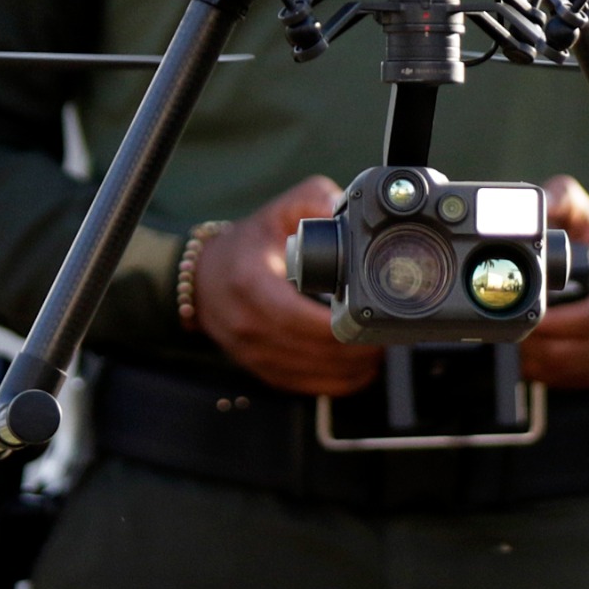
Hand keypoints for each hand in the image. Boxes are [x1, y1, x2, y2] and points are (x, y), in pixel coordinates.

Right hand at [192, 176, 383, 397]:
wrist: (204, 279)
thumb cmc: (244, 246)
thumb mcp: (279, 211)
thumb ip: (316, 201)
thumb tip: (349, 210)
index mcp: (252, 285)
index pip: (301, 319)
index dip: (342, 325)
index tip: (370, 317)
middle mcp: (249, 325)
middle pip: (314, 352)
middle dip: (355, 349)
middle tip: (384, 335)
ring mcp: (253, 353)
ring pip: (313, 375)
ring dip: (351, 368)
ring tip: (377, 351)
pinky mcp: (262, 370)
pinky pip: (305, 387)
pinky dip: (336, 382)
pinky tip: (358, 370)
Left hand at [523, 176, 588, 388]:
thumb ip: (564, 199)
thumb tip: (537, 204)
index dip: (557, 323)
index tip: (528, 315)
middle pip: (580, 351)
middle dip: (540, 345)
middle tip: (509, 331)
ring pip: (576, 371)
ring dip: (541, 363)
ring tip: (514, 344)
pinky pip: (578, 381)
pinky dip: (551, 374)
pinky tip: (530, 359)